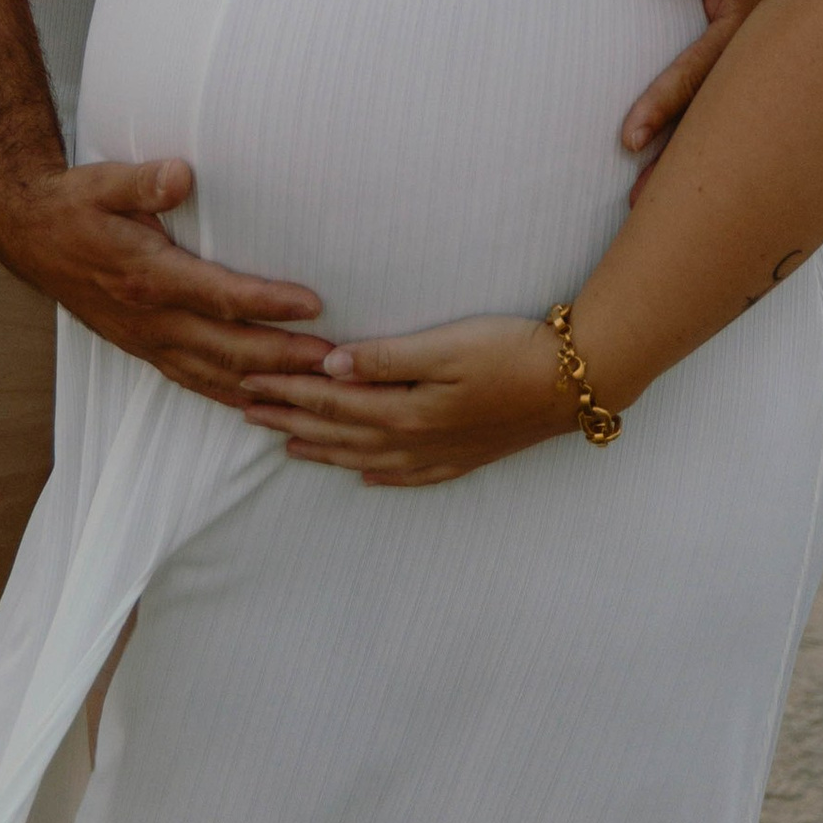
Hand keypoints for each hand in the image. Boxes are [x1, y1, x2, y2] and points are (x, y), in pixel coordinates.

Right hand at [0, 158, 332, 404]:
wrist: (31, 236)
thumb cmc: (75, 205)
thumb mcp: (103, 181)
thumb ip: (143, 181)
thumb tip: (181, 174)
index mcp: (147, 275)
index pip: (219, 295)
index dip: (267, 302)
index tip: (313, 303)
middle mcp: (150, 318)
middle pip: (228, 348)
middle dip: (285, 358)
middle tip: (338, 362)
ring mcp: (147, 340)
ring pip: (215, 375)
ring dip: (268, 384)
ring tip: (317, 389)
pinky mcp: (144, 349)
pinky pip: (194, 381)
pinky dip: (231, 396)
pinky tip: (263, 404)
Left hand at [240, 313, 568, 486]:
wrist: (575, 383)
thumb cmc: (511, 351)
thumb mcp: (446, 345)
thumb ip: (386, 358)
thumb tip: (329, 365)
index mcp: (403, 412)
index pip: (328, 400)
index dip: (286, 391)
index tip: (247, 382)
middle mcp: (413, 442)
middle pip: (337, 432)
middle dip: (289, 421)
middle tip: (247, 413)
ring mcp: (439, 454)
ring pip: (364, 458)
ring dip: (322, 449)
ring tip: (287, 445)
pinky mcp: (463, 457)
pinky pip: (407, 476)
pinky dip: (377, 476)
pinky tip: (364, 477)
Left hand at [618, 0, 777, 191]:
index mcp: (748, 32)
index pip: (696, 76)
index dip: (661, 106)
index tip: (628, 140)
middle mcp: (761, 71)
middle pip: (713, 129)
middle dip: (678, 168)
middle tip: (636, 202)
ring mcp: (772, 93)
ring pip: (731, 144)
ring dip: (701, 180)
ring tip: (659, 211)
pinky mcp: (776, 107)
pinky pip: (748, 142)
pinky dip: (729, 172)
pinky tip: (714, 204)